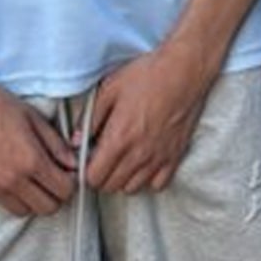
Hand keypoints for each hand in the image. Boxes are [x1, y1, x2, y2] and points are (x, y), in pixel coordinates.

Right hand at [0, 89, 78, 216]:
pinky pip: (2, 203)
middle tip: (51, 179)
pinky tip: (8, 176)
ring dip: (32, 199)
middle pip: (48, 208)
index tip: (66, 174)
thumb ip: (56, 144)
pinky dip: (10, 195)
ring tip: (29, 180)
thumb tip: (73, 163)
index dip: (70, 182)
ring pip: (25, 211)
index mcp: (31, 160)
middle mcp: (13, 180)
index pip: (65, 190)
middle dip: (55, 195)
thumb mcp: (33, 118)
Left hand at [84, 46, 212, 193]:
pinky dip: (148, 180)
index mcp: (119, 138)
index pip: (94, 176)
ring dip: (122, 179)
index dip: (86, 171)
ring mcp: (158, 158)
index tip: (86, 160)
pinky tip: (143, 163)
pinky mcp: (175, 157)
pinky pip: (158, 185)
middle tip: (101, 159)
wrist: (184, 71)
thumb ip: (90, 118)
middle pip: (111, 186)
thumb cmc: (146, 75)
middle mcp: (138, 154)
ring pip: (132, 188)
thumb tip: (76, 139)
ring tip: (121, 160)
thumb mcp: (109, 89)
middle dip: (101, 176)